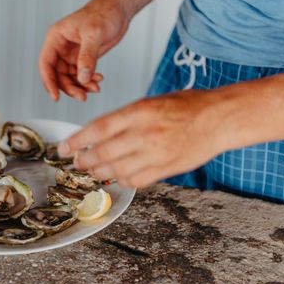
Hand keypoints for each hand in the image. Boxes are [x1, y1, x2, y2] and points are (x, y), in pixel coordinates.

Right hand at [38, 0, 129, 100]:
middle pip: (57, 75)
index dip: (49, 82)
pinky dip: (88, 81)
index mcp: (56, 38)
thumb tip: (82, 78)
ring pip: (69, 78)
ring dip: (80, 86)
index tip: (56, 97)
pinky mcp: (82, 59)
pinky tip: (98, 80)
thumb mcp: (94, 34)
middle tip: (82, 96)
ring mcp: (71, 54)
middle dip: (69, 87)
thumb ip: (87, 57)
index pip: (46, 64)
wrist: (119, 10)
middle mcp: (60, 48)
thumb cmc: (104, 14)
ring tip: (94, 88)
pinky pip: (80, 76)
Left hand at [58, 91, 224, 187]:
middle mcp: (145, 134)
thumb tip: (99, 134)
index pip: (98, 128)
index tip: (63, 147)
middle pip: (103, 153)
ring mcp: (156, 154)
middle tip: (75, 162)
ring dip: (99, 172)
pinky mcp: (165, 169)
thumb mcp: (151, 102)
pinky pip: (135, 180)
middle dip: (83, 160)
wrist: (219, 119)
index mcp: (139, 112)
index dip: (77, 141)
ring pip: (116, 170)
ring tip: (92, 170)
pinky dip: (122, 180)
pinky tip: (118, 175)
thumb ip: (125, 118)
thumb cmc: (186, 106)